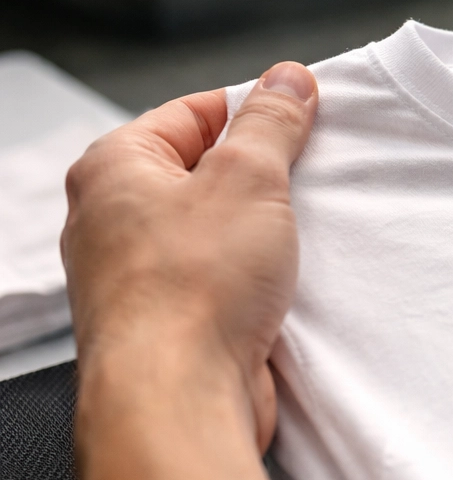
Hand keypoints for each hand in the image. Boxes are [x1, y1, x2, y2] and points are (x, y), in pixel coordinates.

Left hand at [63, 63, 338, 479]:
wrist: (179, 398)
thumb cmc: (190, 290)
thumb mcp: (250, 178)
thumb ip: (272, 123)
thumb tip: (286, 81)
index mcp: (114, 169)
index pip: (192, 114)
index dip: (254, 111)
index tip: (304, 115)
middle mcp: (113, 222)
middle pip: (205, 175)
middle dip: (265, 179)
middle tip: (311, 182)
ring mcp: (139, 279)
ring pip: (218, 235)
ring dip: (266, 236)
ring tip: (302, 238)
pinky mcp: (171, 327)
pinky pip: (224, 285)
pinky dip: (259, 283)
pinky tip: (289, 287)